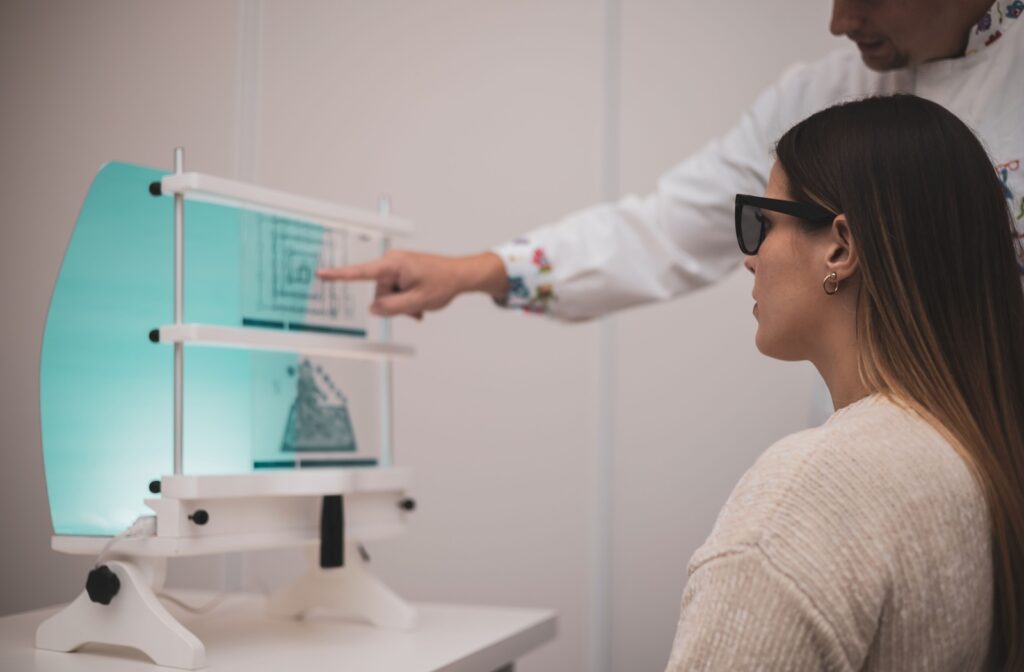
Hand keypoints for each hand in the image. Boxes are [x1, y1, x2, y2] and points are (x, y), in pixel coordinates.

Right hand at [316, 250, 507, 317]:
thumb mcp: (417, 301)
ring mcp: (396, 268)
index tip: (321, 274)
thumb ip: (392, 308)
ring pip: (388, 295)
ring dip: (402, 304)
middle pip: (379, 292)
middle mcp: (392, 263)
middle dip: (395, 304)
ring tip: (421, 303)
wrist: (461, 275)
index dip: (339, 275)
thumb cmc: (443, 282)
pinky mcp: (401, 272)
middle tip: (417, 305)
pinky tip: (420, 303)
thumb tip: (374, 309)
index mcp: (393, 265)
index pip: (361, 272)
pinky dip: (406, 300)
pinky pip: (396, 291)